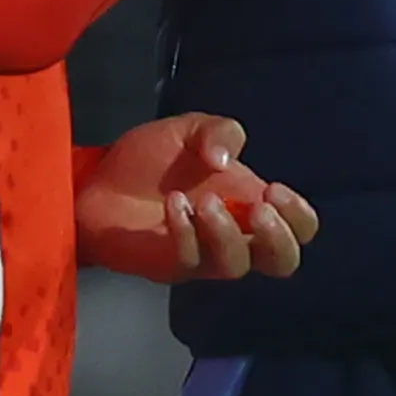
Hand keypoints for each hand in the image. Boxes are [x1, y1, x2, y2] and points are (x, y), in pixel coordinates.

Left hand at [76, 113, 318, 284]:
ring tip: (201, 201)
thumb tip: (226, 161)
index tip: (275, 190)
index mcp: (249, 202)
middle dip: (278, 237)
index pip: (299, 227)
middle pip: (282, 262)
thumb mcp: (189, 129)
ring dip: (227, 232)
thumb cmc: (150, 159)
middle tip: (258, 209)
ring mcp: (203, 254)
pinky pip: (191, 259)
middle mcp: (235, 234)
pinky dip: (186, 231)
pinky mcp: (171, 264)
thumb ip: (219, 131)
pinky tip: (173, 204)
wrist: (96, 178)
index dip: (299, 216)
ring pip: (237, 266)